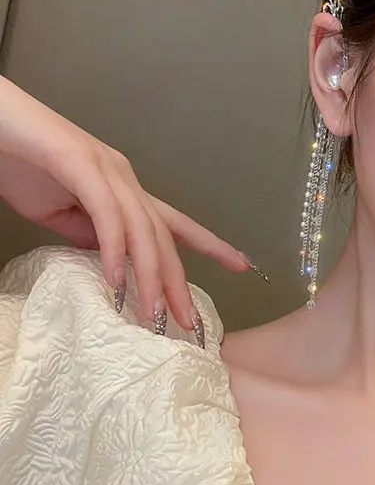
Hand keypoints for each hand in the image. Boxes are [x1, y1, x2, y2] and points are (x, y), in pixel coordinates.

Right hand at [0, 74, 259, 337]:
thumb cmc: (18, 161)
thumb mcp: (58, 212)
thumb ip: (88, 234)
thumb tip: (114, 263)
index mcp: (122, 189)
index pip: (174, 223)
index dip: (209, 245)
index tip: (242, 265)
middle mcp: (124, 178)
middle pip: (163, 236)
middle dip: (180, 281)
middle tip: (192, 322)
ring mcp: (105, 170)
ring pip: (143, 230)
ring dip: (152, 276)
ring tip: (157, 315)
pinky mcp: (79, 164)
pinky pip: (107, 215)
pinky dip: (115, 250)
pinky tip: (118, 281)